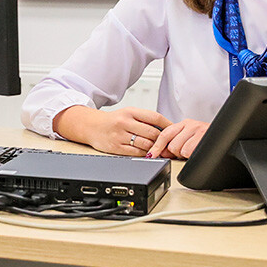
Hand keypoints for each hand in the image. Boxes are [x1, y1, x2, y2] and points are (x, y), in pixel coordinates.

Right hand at [53, 105, 171, 156]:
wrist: (91, 126)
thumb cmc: (113, 121)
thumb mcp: (128, 113)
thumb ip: (145, 119)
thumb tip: (167, 128)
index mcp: (130, 111)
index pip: (155, 117)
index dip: (168, 125)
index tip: (174, 130)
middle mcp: (124, 122)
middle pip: (152, 133)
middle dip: (162, 139)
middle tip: (168, 143)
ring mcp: (120, 135)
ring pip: (146, 144)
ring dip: (155, 148)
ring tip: (158, 149)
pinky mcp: (116, 147)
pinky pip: (137, 153)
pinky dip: (145, 154)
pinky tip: (147, 153)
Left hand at [149, 119, 208, 158]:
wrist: (228, 135)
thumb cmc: (208, 139)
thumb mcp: (189, 137)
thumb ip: (174, 142)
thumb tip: (160, 152)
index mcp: (184, 123)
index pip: (165, 134)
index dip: (157, 146)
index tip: (151, 155)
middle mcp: (190, 124)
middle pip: (171, 145)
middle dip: (176, 152)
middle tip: (186, 152)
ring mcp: (198, 129)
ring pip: (179, 149)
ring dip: (185, 155)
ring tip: (194, 151)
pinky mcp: (204, 136)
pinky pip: (189, 151)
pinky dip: (192, 156)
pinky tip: (198, 152)